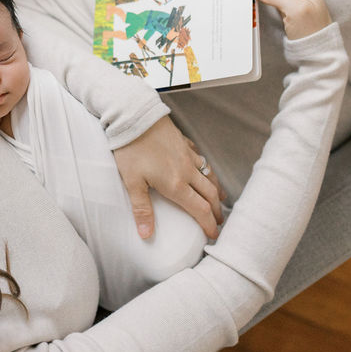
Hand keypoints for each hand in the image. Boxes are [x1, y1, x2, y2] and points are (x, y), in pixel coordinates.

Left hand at [112, 116, 224, 239]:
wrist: (134, 116)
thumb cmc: (131, 149)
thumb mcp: (132, 182)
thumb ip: (142, 209)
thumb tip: (146, 235)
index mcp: (176, 184)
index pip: (199, 209)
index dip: (208, 224)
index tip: (213, 235)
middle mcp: (187, 170)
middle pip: (209, 194)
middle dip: (216, 210)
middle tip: (218, 221)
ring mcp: (187, 155)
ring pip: (209, 175)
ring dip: (216, 190)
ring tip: (220, 199)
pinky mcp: (184, 142)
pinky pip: (200, 159)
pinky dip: (206, 169)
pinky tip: (203, 170)